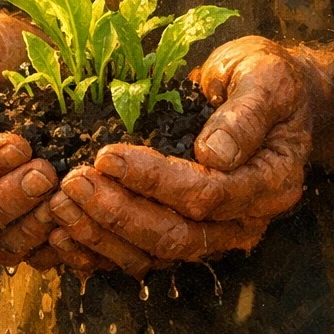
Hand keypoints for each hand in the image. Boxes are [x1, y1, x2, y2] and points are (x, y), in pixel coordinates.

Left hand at [46, 37, 313, 278]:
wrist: (274, 95)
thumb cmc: (268, 79)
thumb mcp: (267, 78)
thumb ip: (245, 114)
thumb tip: (213, 154)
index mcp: (270, 183)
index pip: (208, 195)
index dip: (155, 180)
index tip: (108, 155)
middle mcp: (245, 220)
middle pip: (177, 235)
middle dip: (119, 213)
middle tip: (72, 184)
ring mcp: (215, 233)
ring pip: (155, 253)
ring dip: (103, 235)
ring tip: (59, 206)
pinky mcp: (188, 231)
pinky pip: (143, 255)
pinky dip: (101, 250)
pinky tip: (64, 234)